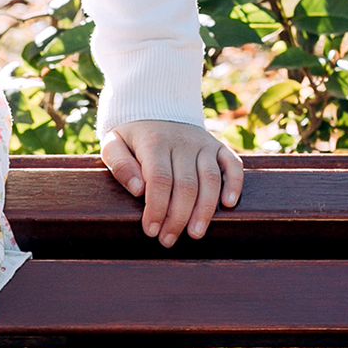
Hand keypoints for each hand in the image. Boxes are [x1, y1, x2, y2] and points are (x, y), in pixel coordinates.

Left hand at [101, 120, 242, 247]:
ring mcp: (202, 144)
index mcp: (155, 143)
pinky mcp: (217, 146)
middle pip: (186, 185)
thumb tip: (139, 190)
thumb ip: (120, 165)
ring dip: (205, 209)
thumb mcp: (113, 144)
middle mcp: (183, 142)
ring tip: (195, 234)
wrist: (154, 107)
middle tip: (168, 240)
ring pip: (210, 178)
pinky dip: (234, 182)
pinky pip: (232, 163)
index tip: (151, 231)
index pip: (160, 180)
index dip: (157, 208)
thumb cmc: (130, 136)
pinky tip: (229, 204)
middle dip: (177, 217)